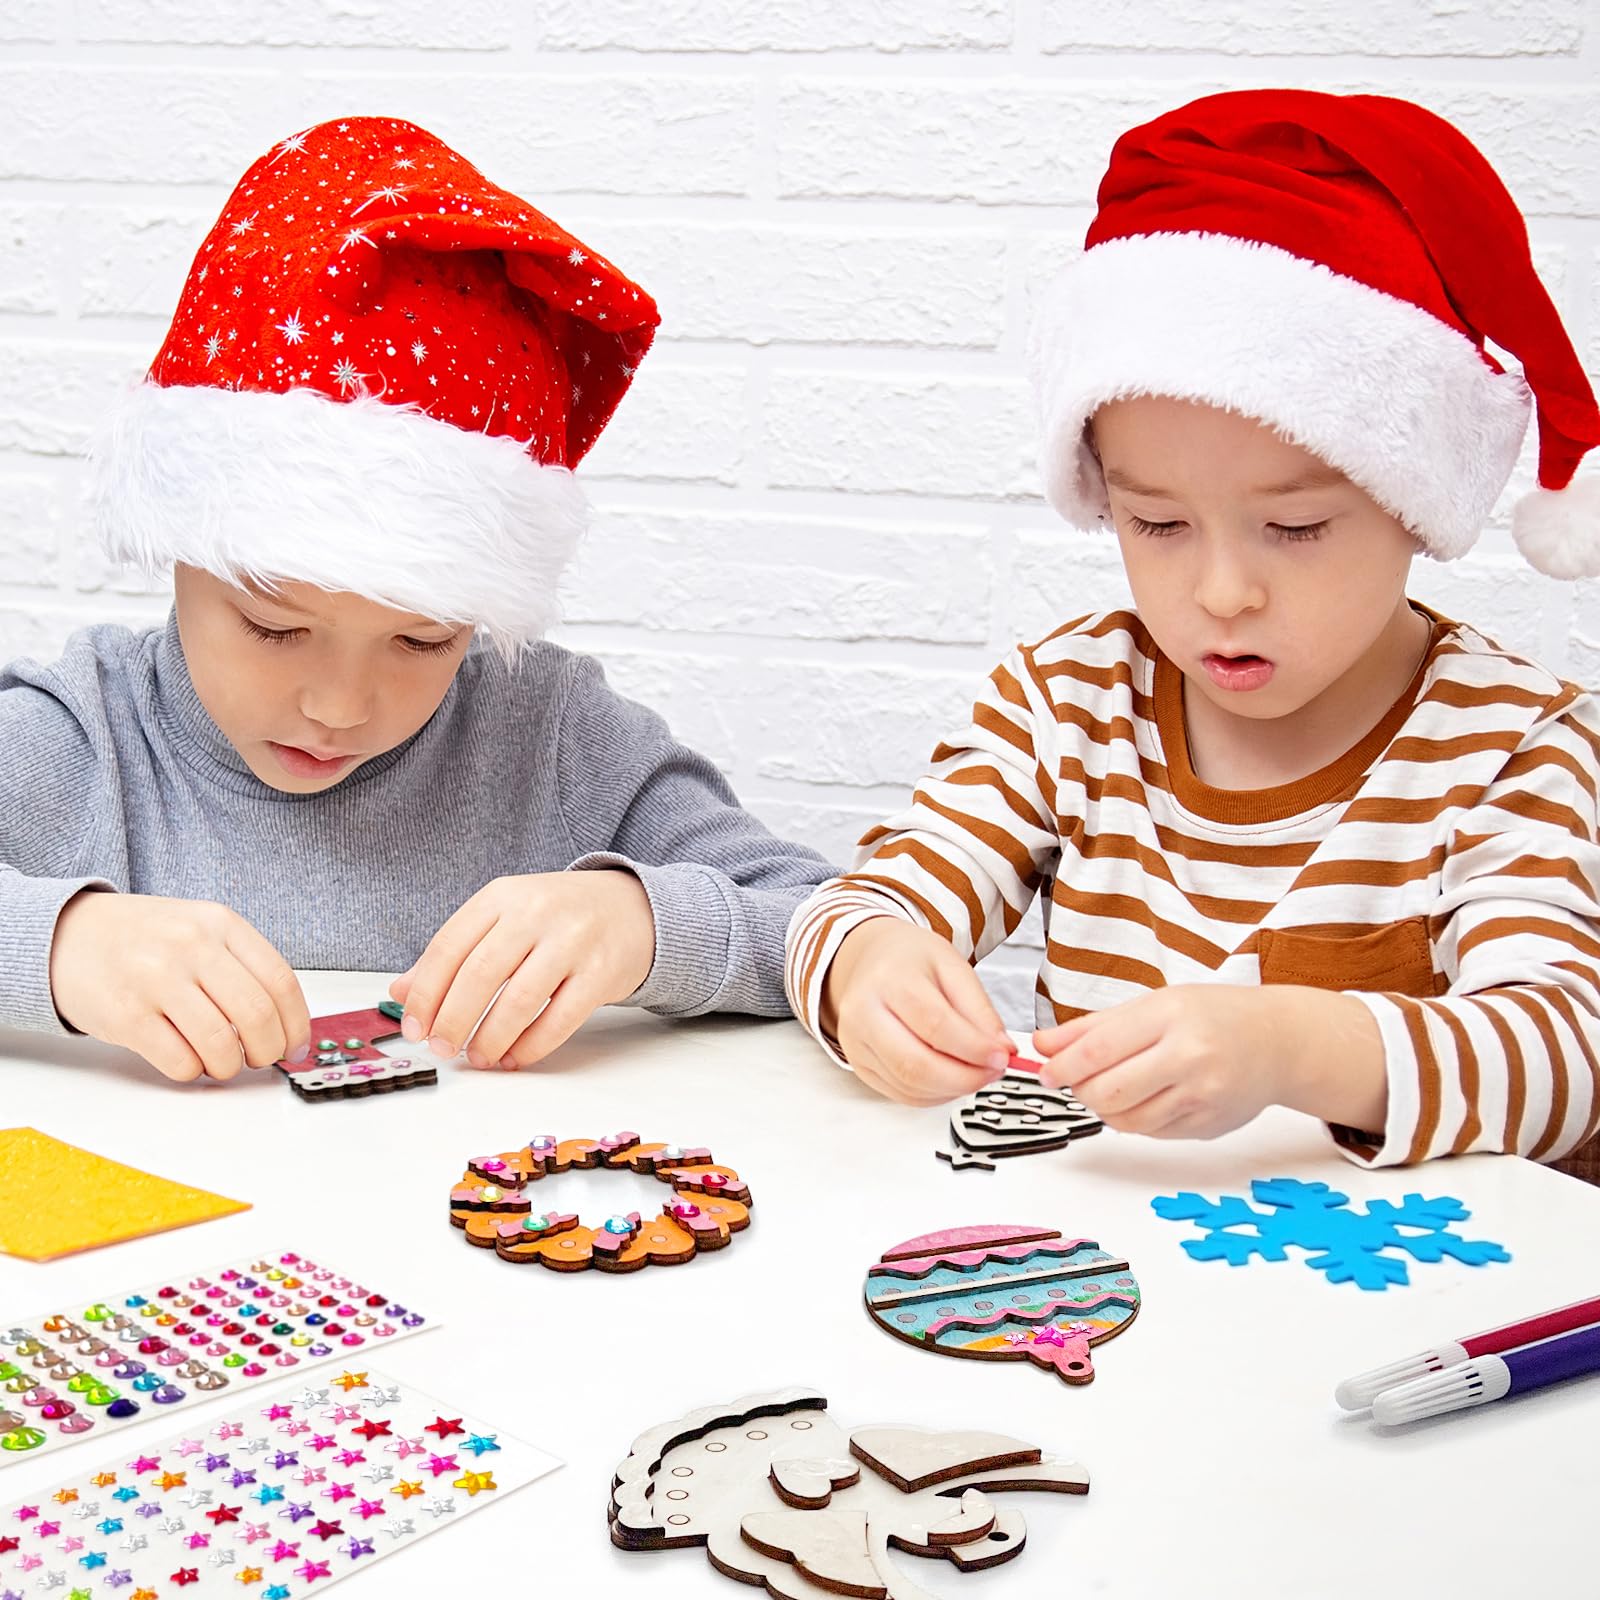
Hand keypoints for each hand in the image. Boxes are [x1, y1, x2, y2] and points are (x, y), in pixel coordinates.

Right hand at [49, 890, 309, 1082]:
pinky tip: (188, 1059)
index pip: (280, 981)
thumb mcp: (199, 929)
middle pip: (257, 1015)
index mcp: (220, 923)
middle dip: (269, 1049)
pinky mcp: (126, 1016)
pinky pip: (180, 1062)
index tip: (296, 1044)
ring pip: (221, 1044)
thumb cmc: (144, 940)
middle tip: (262, 1058)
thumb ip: (241, 965)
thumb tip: (285, 1022)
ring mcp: (157, 980)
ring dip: (230, 1066)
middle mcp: (191, 947)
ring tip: (223, 1062)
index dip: (297, 1023)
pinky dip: (193, 1071)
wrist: (66, 935)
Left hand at [389, 870, 655, 1069]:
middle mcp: (536, 912)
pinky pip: (560, 1019)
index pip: (449, 946)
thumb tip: (401, 993)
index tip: (413, 1028)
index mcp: (502, 896)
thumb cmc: (557, 919)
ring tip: (478, 1057)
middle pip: (480, 973)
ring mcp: (573, 940)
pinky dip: (531, 1046)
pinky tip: (514, 1057)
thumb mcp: (504, 919)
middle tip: (441, 1048)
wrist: (632, 908)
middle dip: (453, 1020)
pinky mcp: (602, 971)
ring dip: (491, 1038)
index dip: (425, 994)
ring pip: (519, 1000)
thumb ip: (455, 952)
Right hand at [822, 917, 1014, 1104]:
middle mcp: (863, 1013)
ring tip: (977, 1071)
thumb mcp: (952, 966)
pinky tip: (952, 1078)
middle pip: (916, 1065)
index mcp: (889, 979)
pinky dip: (935, 1094)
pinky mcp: (859, 1065)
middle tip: (994, 1070)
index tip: (1002, 1055)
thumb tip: (1001, 1048)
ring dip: (953, 1088)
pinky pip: (902, 1094)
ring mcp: (856, 1043)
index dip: (973, 1048)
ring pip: (910, 1086)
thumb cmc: (910, 959)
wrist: (871, 959)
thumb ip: (979, 1008)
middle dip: (965, 1078)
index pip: (935, 1025)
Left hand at [1032, 983, 1384, 1139]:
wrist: (1278, 1043)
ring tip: (1112, 1084)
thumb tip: (1041, 1046)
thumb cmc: (1211, 1016)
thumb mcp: (1153, 1004)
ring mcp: (1201, 1097)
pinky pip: (1149, 1132)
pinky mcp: (1206, 1126)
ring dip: (1104, 1107)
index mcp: (1171, 1016)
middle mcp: (1189, 1057)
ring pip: (1124, 1120)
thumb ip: (1093, 1027)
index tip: (1046, 1070)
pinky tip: (1145, 1096)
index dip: (1062, 1065)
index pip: (1099, 1049)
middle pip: (1107, 1091)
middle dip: (1080, 1089)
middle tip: (1076, 1079)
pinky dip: (1133, 1118)